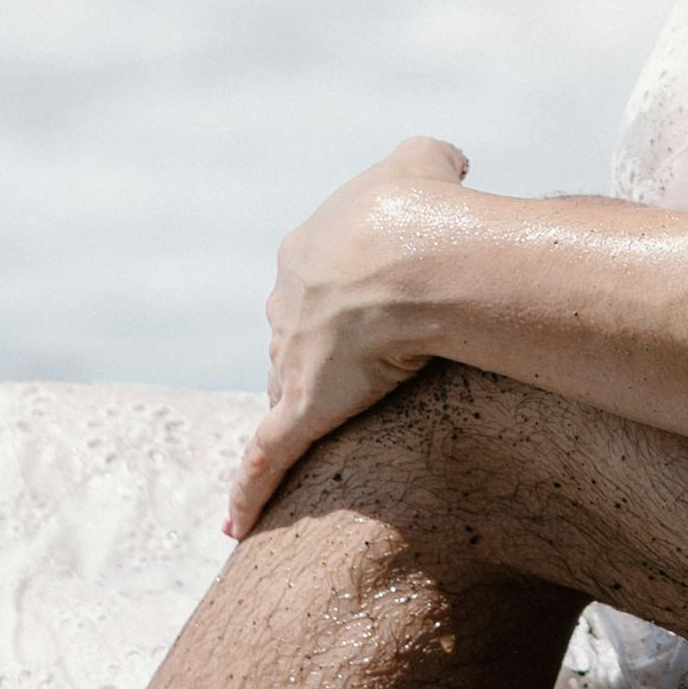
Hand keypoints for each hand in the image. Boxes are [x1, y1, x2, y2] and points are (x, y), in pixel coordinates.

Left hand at [225, 137, 478, 534]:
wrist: (414, 256)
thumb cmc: (425, 210)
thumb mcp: (430, 162)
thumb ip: (433, 163)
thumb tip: (451, 167)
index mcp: (311, 250)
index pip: (315, 282)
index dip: (343, 296)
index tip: (371, 308)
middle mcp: (288, 303)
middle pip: (293, 337)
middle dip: (317, 353)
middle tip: (356, 370)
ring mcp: (289, 358)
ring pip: (284, 392)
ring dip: (301, 412)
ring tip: (329, 438)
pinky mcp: (299, 410)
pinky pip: (266, 459)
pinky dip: (250, 493)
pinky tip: (236, 527)